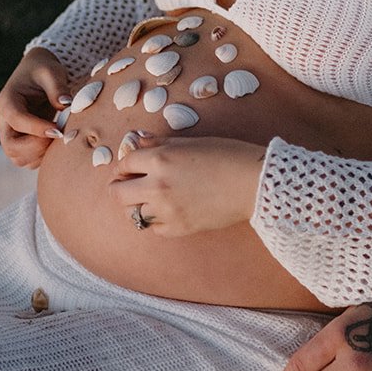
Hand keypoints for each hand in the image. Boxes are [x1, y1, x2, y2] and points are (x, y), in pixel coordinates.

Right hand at [0, 49, 70, 167]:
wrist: (38, 75)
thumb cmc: (44, 71)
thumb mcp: (51, 72)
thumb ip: (57, 88)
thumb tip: (65, 105)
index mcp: (7, 101)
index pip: (16, 120)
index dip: (36, 128)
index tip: (58, 131)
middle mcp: (4, 121)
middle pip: (10, 146)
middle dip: (36, 147)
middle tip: (59, 137)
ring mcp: (10, 134)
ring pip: (17, 157)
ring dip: (39, 154)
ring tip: (60, 138)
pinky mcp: (20, 143)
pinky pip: (27, 160)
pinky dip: (41, 157)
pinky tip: (57, 143)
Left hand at [110, 133, 265, 235]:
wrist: (254, 183)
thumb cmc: (228, 156)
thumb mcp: (193, 141)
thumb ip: (160, 144)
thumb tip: (138, 142)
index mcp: (160, 159)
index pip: (124, 163)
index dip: (126, 164)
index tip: (132, 166)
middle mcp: (157, 186)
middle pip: (117, 193)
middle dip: (120, 187)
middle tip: (130, 184)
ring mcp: (167, 211)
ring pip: (132, 214)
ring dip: (135, 205)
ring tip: (148, 199)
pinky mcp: (179, 228)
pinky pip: (153, 229)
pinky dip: (155, 221)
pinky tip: (167, 211)